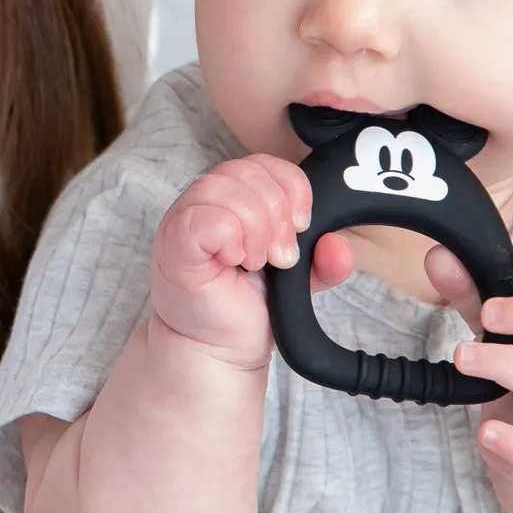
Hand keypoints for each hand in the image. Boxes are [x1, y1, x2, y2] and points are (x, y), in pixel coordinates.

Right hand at [150, 155, 309, 363]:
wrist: (217, 350)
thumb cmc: (244, 306)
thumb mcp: (296, 277)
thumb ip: (322, 260)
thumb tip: (339, 246)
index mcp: (233, 196)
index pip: (264, 162)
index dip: (291, 188)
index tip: (301, 226)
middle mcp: (205, 200)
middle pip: (247, 170)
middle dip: (277, 214)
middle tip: (279, 256)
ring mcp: (183, 217)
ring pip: (223, 188)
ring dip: (254, 228)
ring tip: (255, 261)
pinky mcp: (173, 242)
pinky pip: (204, 218)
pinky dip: (230, 239)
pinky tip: (233, 261)